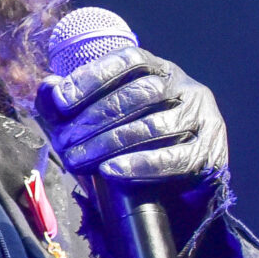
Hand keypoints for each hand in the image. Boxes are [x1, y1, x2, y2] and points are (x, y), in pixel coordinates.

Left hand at [38, 47, 228, 191]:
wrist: (176, 197)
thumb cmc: (131, 149)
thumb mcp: (96, 123)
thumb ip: (71, 103)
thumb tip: (48, 86)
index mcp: (160, 71)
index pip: (128, 61)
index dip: (93, 77)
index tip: (61, 100)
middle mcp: (186, 88)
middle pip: (140, 93)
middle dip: (95, 117)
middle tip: (64, 141)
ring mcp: (204, 119)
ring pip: (154, 124)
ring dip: (110, 143)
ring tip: (78, 159)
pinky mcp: (210, 155)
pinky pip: (175, 158)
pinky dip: (140, 164)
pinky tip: (111, 171)